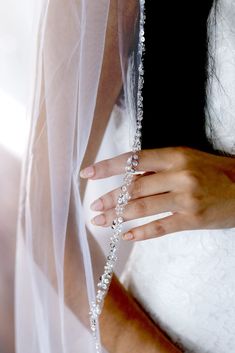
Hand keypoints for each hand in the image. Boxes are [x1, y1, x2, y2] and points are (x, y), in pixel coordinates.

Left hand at [80, 147, 234, 240]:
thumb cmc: (215, 170)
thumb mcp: (187, 159)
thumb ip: (158, 168)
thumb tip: (129, 178)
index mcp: (175, 156)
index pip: (133, 160)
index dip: (108, 166)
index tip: (88, 173)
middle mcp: (179, 175)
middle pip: (135, 187)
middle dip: (110, 198)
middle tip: (93, 206)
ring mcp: (186, 199)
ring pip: (143, 208)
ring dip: (118, 216)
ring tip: (100, 221)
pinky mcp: (192, 220)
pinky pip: (161, 227)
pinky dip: (141, 232)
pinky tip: (126, 235)